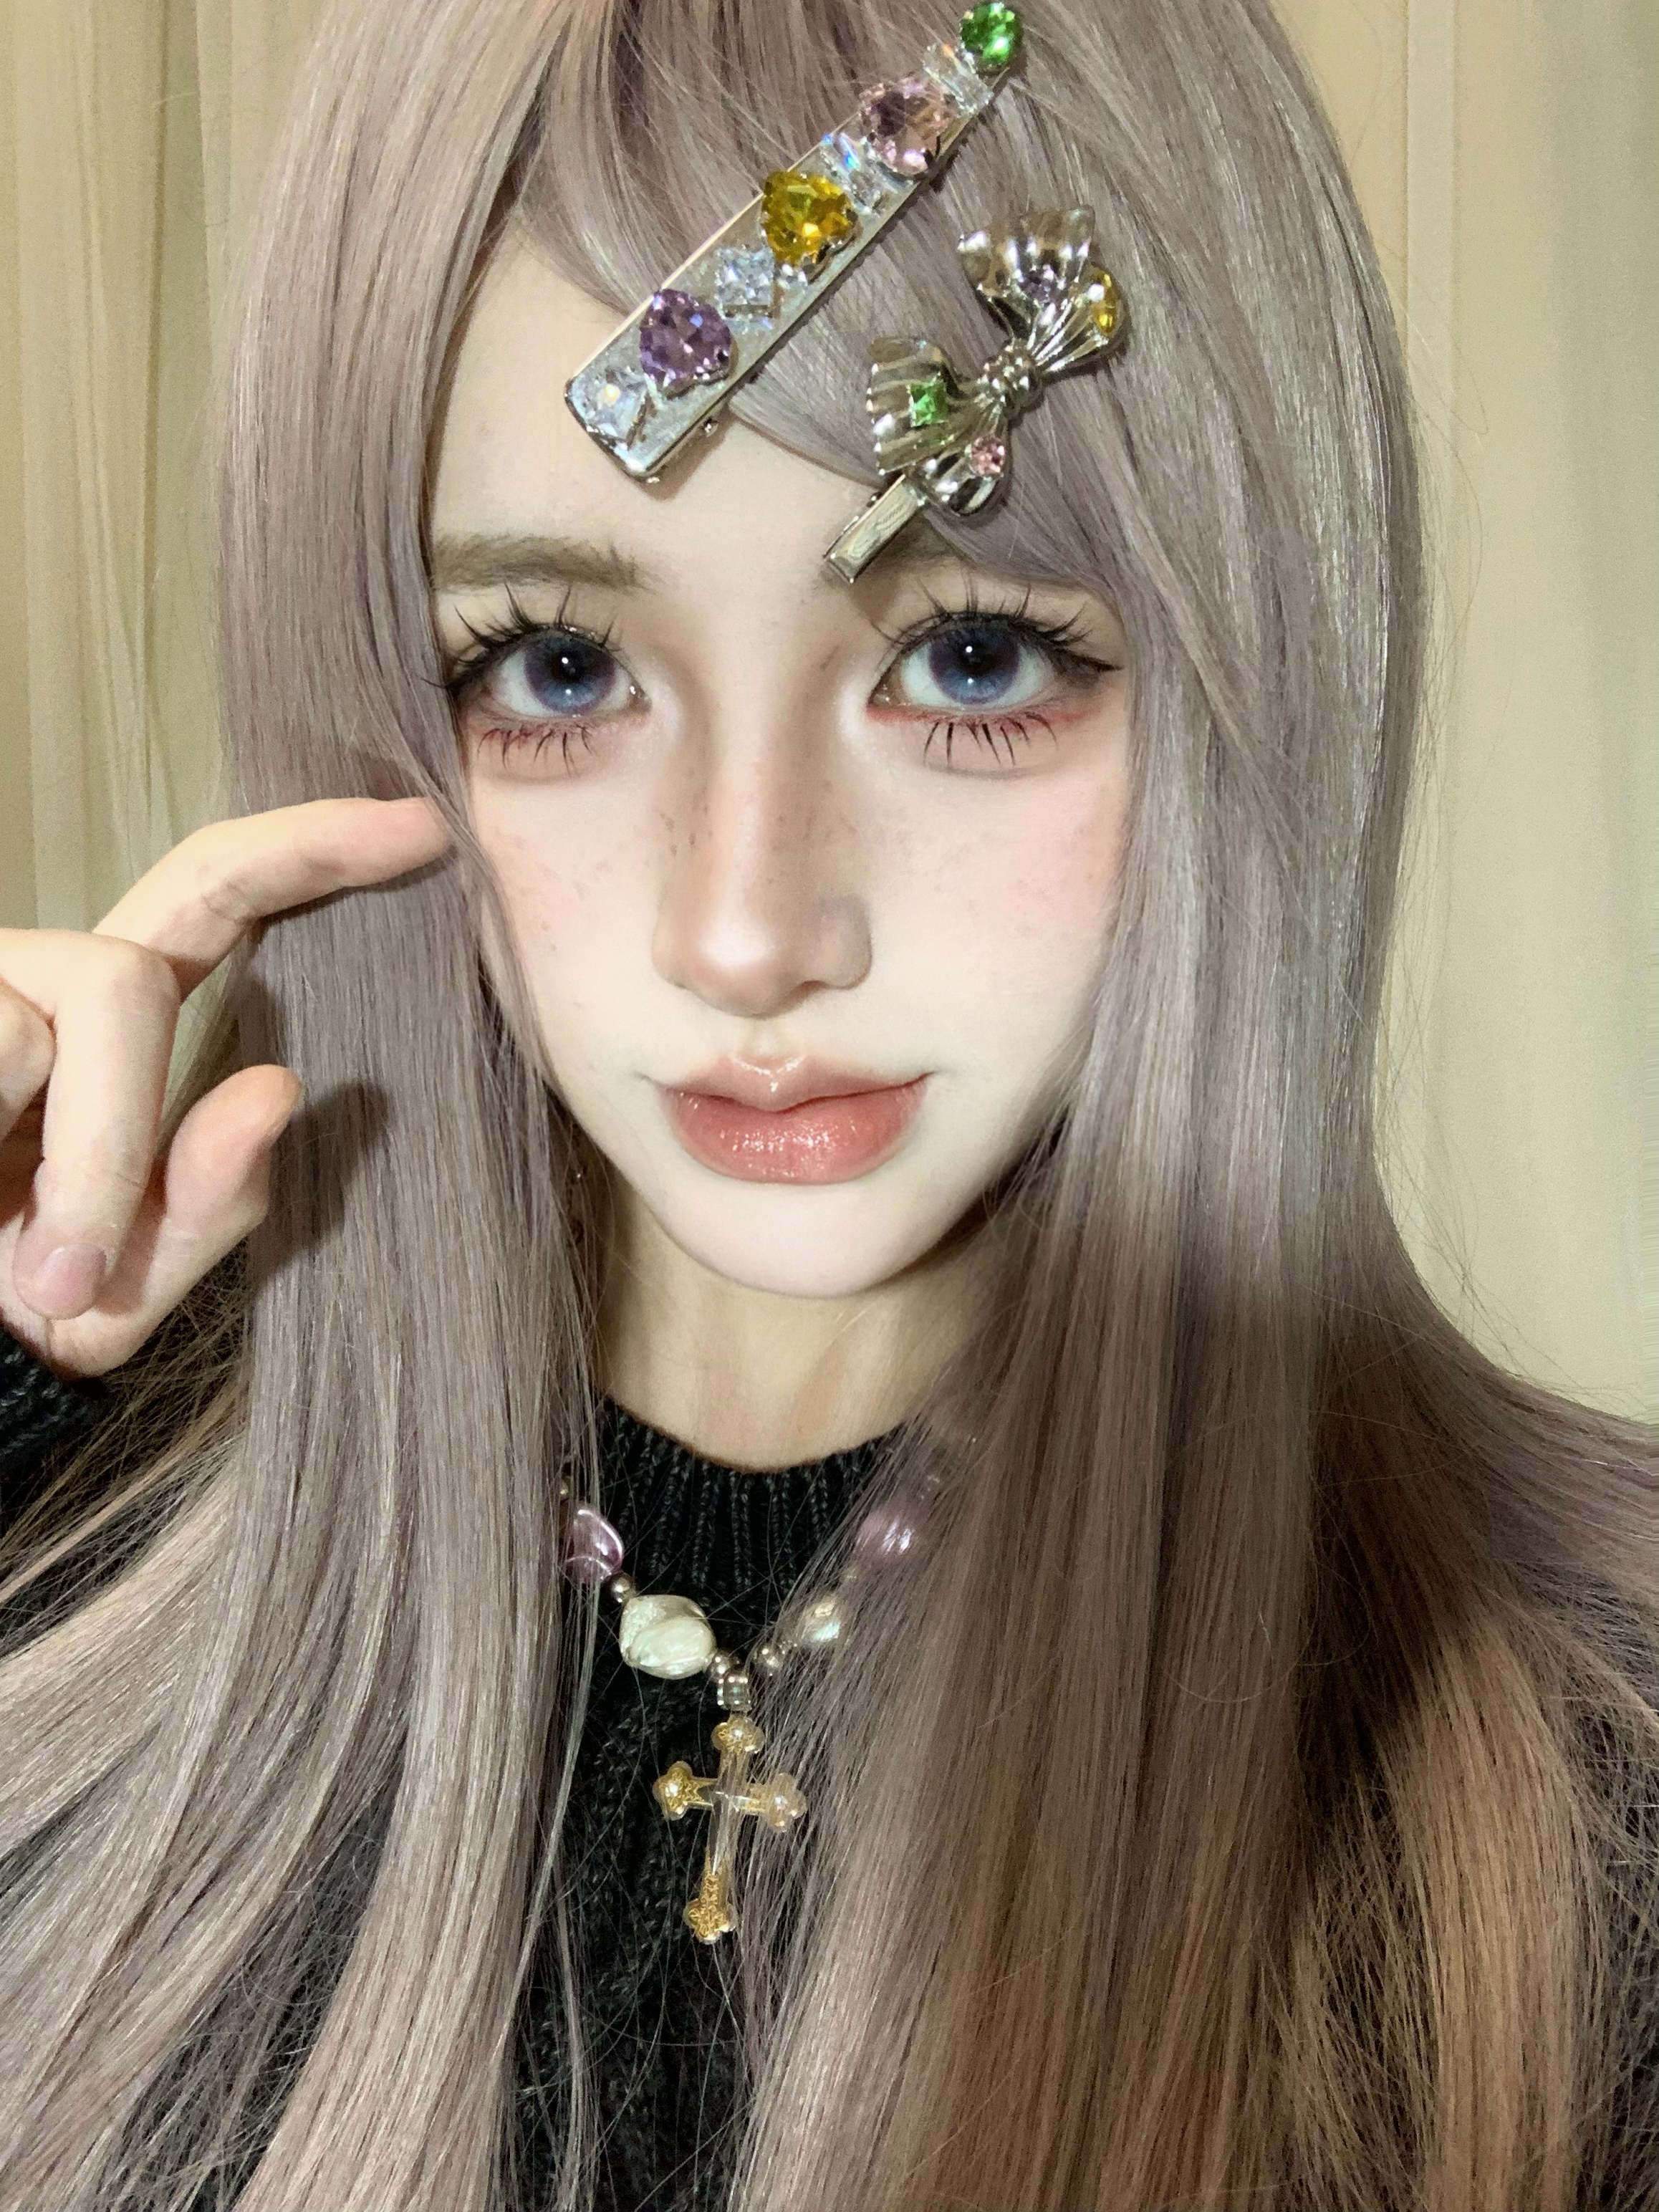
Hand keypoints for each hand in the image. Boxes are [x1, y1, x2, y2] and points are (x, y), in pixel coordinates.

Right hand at [0, 797, 450, 1377]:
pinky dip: (10, 1159)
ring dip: (69, 1169)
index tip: (422, 827)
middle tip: (82, 1275)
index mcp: (109, 1027)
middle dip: (117, 1135)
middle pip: (128, 972)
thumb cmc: (11, 1306)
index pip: (214, 896)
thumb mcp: (125, 1282)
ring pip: (67, 1018)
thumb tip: (277, 1088)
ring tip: (24, 1268)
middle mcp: (39, 980)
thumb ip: (211, 1204)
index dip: (312, 848)